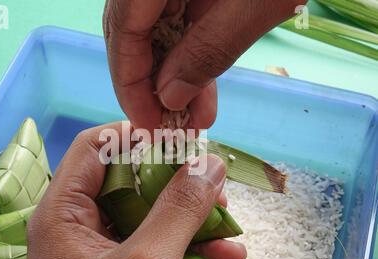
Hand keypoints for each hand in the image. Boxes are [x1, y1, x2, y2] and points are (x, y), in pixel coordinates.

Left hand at [26, 122, 245, 258]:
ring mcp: (104, 246)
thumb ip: (178, 211)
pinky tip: (226, 254)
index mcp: (64, 210)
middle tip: (215, 189)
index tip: (181, 143)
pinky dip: (190, 245)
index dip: (138, 136)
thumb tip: (209, 163)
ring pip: (151, 211)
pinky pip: (157, 242)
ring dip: (192, 216)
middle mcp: (80, 221)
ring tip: (229, 225)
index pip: (96, 146)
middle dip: (178, 183)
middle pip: (131, 178)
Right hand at [103, 0, 306, 131]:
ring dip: (173, 79)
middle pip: (131, 33)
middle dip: (149, 86)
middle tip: (170, 126)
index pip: (122, 28)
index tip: (147, 124)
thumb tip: (170, 97)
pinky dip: (189, 60)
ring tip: (193, 118)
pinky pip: (177, 26)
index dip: (129, 83)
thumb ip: (208, 51)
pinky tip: (202, 92)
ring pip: (154, 34)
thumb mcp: (255, 4)